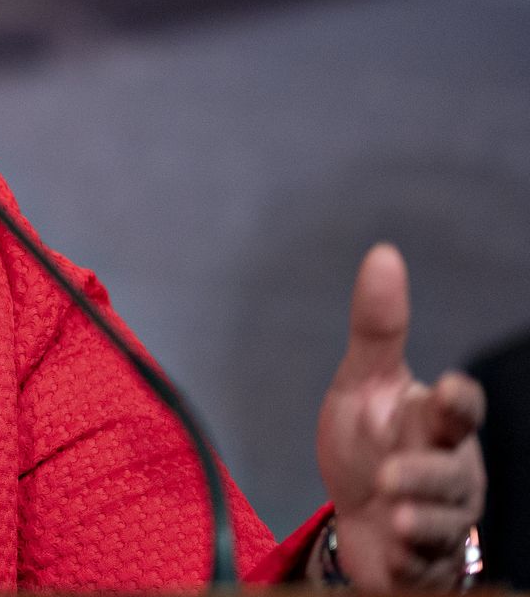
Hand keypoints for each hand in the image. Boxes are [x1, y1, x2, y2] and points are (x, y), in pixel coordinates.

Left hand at [316, 243, 485, 589]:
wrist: (357, 514)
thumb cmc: (370, 439)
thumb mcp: (364, 382)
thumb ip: (377, 328)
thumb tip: (383, 253)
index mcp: (436, 423)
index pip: (461, 410)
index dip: (460, 402)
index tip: (451, 392)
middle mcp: (449, 470)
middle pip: (452, 473)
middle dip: (429, 475)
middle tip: (392, 475)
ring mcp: (440, 518)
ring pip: (442, 523)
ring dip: (419, 520)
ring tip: (392, 513)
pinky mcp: (422, 560)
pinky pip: (423, 564)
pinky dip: (406, 558)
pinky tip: (391, 551)